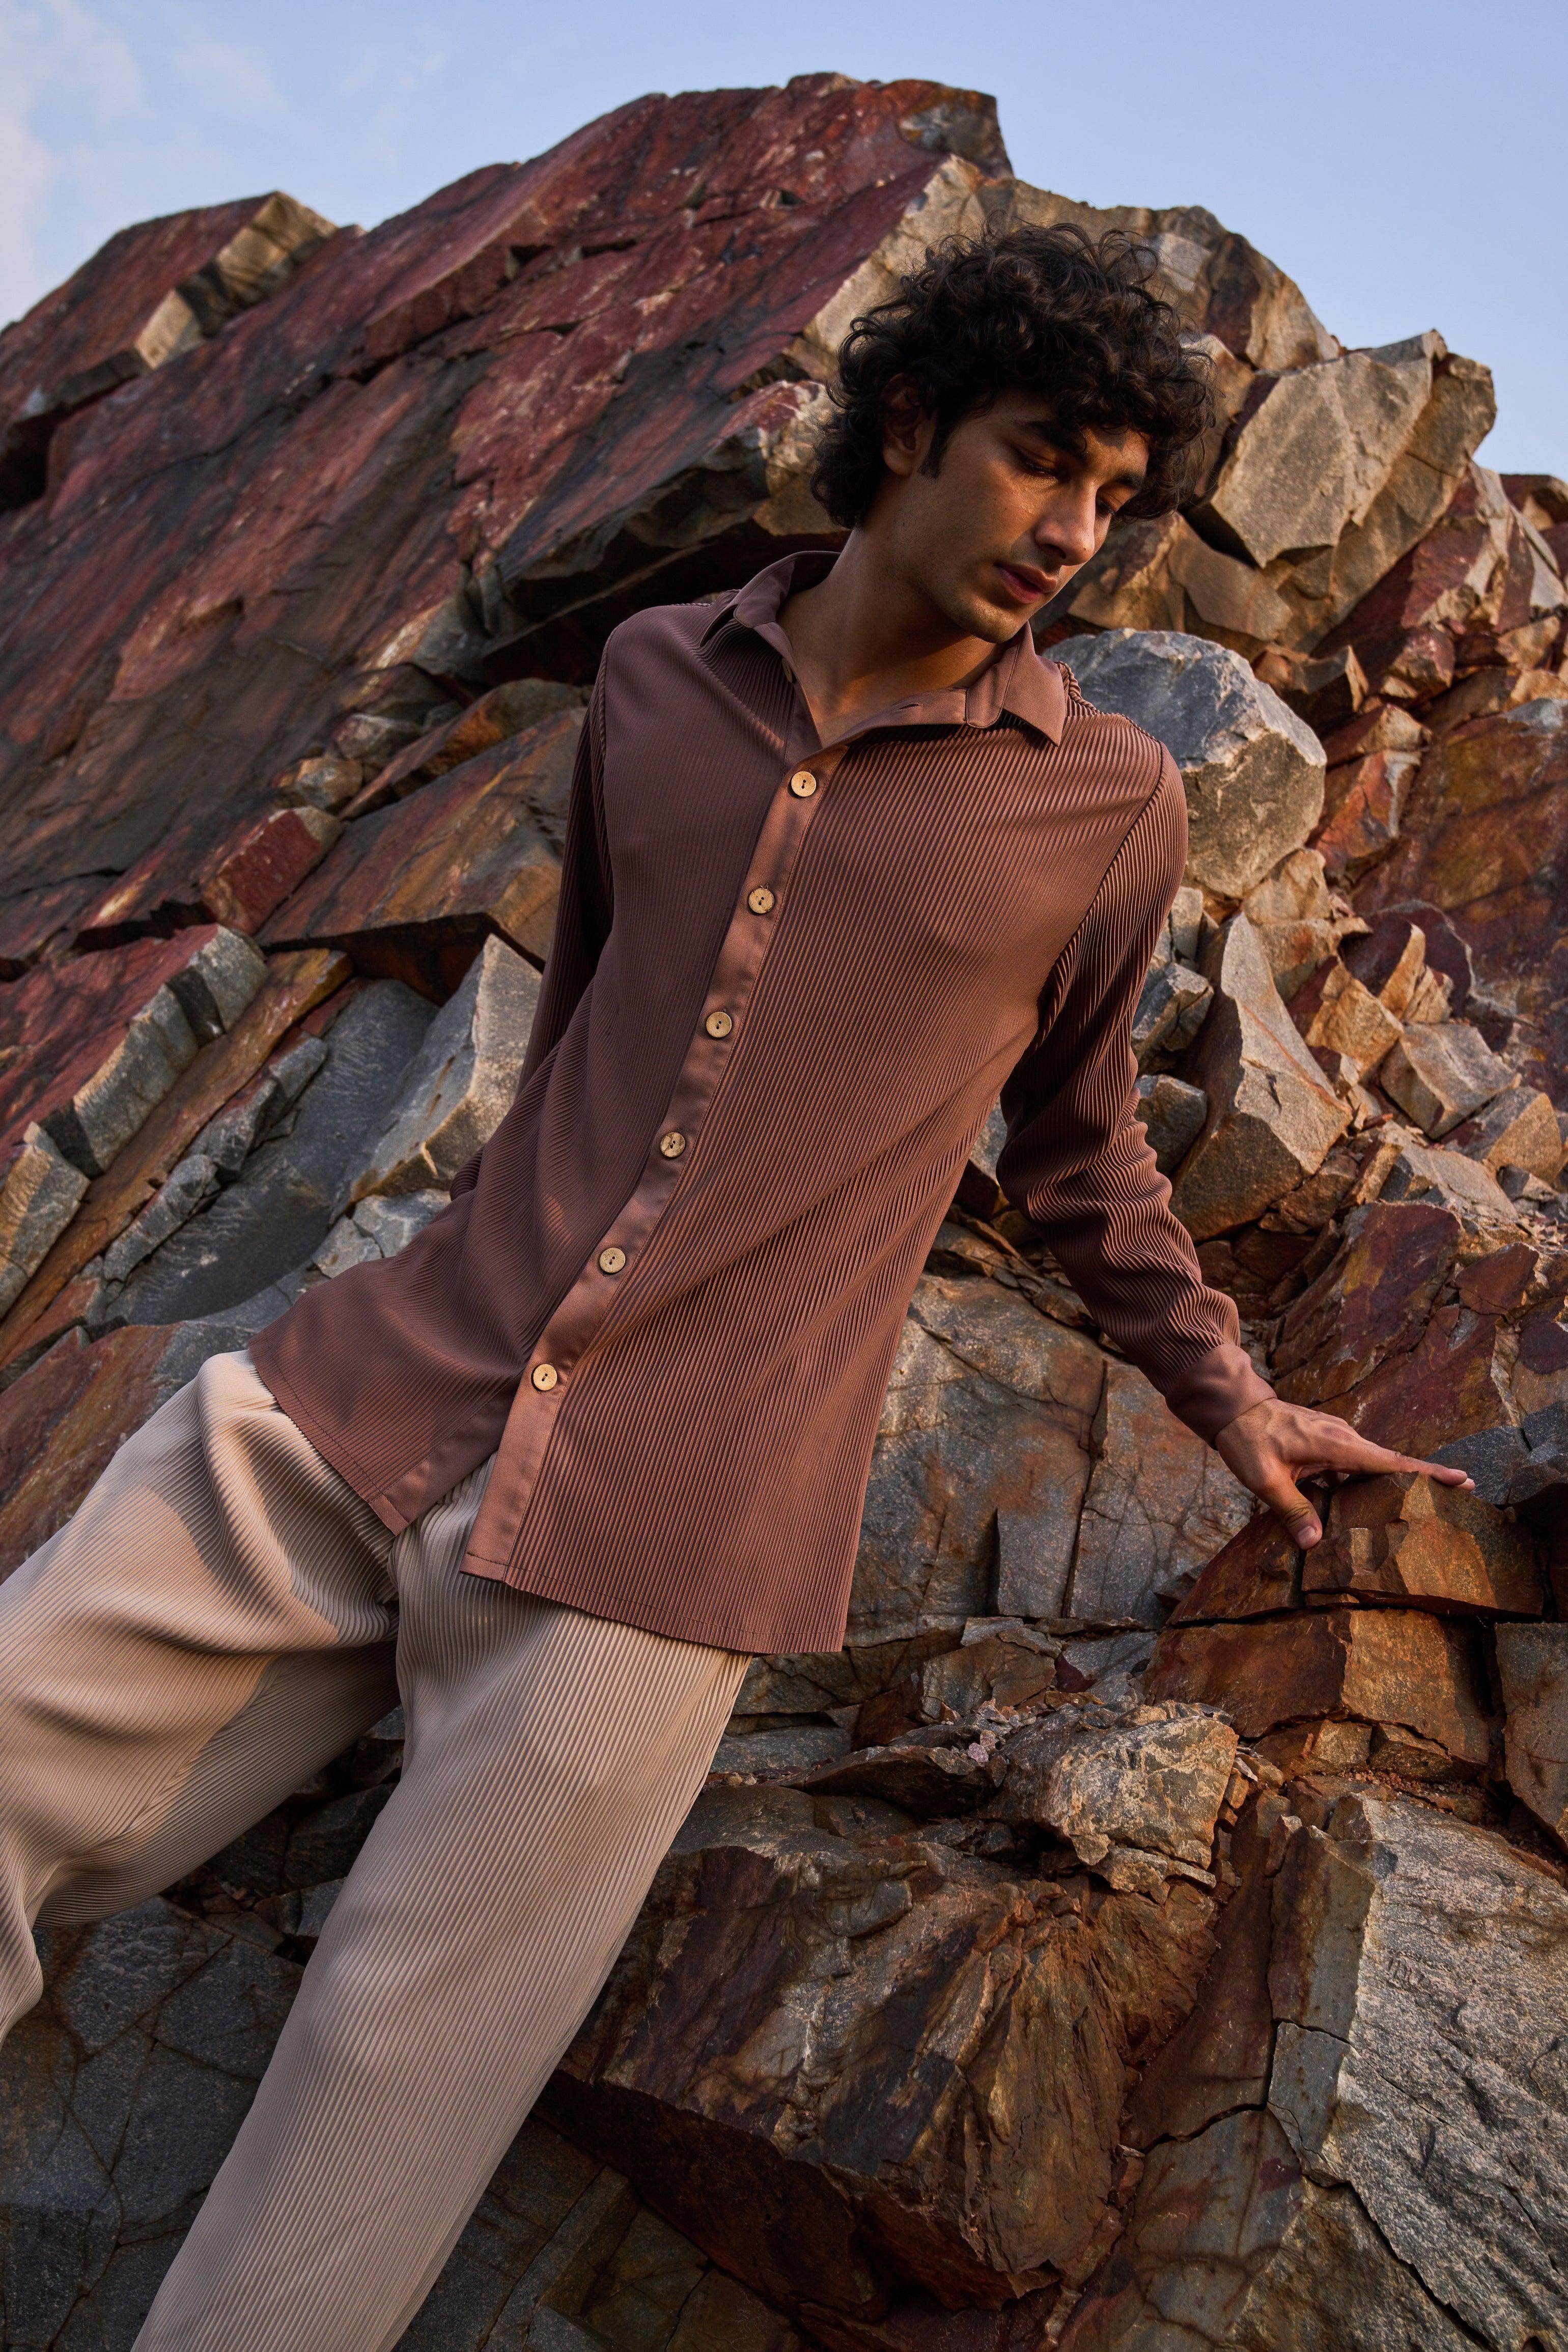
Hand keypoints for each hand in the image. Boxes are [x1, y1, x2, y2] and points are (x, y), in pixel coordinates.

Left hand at [1214, 1395, 1473, 1547]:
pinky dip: (1366, 1482)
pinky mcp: (1328, 1442)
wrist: (1234, 1409)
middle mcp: (1344, 1438)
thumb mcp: (1263, 1480)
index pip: (1392, 1463)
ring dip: (1392, 1485)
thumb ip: (1291, 1510)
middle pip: (1392, 1464)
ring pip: (1373, 1465)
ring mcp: (1337, 1438)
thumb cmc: (1247, 1441)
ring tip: (1419, 1510)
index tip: (1464, 1479)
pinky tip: (1367, 1506)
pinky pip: (1355, 1465)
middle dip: (1424, 1481)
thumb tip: (1314, 1543)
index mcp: (1337, 1446)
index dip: (1428, 1474)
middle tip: (1460, 1498)